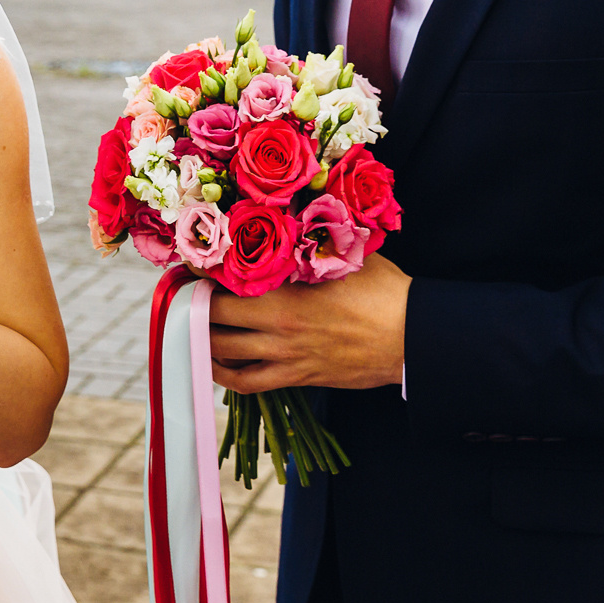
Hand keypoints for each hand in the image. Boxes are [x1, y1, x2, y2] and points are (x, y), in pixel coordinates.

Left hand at [208, 252, 410, 393]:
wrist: (414, 339)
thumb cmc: (384, 293)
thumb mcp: (344, 255)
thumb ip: (308, 243)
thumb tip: (287, 219)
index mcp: (286, 292)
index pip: (224, 281)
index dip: (200, 272)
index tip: (188, 262)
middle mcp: (278, 327)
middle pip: (213, 318)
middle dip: (194, 305)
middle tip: (188, 293)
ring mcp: (286, 356)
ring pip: (223, 353)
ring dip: (201, 339)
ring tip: (193, 324)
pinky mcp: (298, 378)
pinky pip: (247, 383)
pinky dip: (224, 375)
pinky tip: (215, 362)